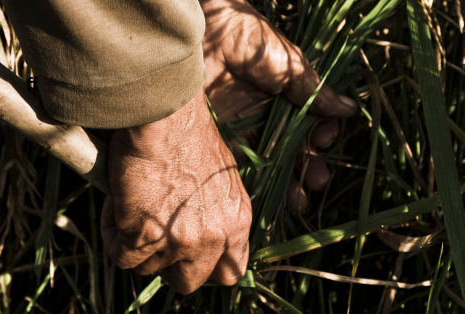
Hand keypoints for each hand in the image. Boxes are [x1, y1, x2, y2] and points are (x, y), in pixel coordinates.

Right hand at [100, 89, 251, 293]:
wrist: (164, 112)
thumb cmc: (187, 131)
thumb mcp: (219, 176)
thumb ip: (214, 209)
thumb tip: (193, 224)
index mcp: (236, 221)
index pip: (231, 272)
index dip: (206, 267)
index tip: (189, 253)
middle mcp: (213, 237)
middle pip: (188, 282)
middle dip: (167, 264)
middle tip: (153, 236)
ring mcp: (179, 240)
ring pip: (148, 269)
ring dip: (136, 245)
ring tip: (131, 206)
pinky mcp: (144, 237)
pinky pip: (121, 257)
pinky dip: (112, 234)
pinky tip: (115, 205)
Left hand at [200, 0, 356, 209]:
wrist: (205, 33)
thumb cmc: (249, 40)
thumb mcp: (289, 64)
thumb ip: (314, 91)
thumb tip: (348, 110)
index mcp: (285, 97)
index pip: (309, 124)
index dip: (319, 136)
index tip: (324, 140)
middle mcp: (266, 115)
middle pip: (290, 149)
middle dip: (306, 168)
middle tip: (316, 182)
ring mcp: (243, 127)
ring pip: (268, 162)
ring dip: (285, 182)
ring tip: (299, 201)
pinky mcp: (219, 136)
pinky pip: (239, 163)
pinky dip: (253, 182)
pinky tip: (267, 197)